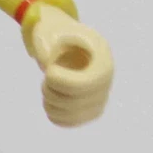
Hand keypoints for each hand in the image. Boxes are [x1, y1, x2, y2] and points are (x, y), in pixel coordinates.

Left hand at [25, 5, 112, 126]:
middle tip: (47, 75)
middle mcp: (106, 84)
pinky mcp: (89, 111)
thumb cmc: (57, 34)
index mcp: (102, 62)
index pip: (82, 85)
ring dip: (49, 103)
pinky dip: (53, 114)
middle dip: (50, 90)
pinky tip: (49, 100)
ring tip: (46, 87)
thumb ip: (49, 45)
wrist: (66, 41)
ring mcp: (99, 99)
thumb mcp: (53, 31)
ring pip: (71, 115)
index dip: (58, 82)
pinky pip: (70, 122)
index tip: (50, 69)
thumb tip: (48, 62)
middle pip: (73, 102)